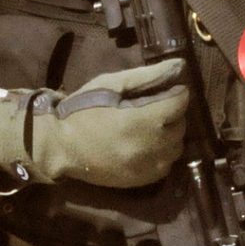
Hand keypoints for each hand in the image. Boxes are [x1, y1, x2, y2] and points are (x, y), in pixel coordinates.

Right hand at [0, 57, 191, 188]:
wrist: (63, 147)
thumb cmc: (84, 110)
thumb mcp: (111, 84)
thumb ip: (147, 75)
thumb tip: (179, 65)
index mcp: (145, 118)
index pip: (181, 102)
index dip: (174, 92)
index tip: (163, 90)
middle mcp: (152, 145)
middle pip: (181, 124)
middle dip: (171, 112)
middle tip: (151, 107)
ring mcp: (149, 166)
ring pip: (177, 146)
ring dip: (169, 134)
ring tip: (149, 127)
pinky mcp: (144, 180)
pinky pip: (167, 164)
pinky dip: (162, 153)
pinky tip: (145, 145)